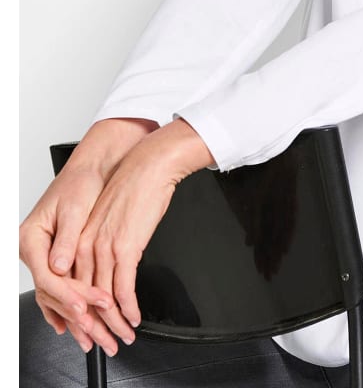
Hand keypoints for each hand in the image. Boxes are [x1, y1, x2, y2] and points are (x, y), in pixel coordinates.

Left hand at [19, 118, 156, 352]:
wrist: (149, 165)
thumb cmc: (131, 186)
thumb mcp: (104, 216)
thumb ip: (95, 242)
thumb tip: (96, 265)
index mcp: (77, 236)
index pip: (69, 284)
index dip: (77, 309)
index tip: (87, 324)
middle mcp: (85, 244)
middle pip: (83, 296)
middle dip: (94, 324)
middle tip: (105, 341)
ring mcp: (104, 247)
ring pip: (103, 297)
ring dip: (114, 322)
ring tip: (122, 335)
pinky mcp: (125, 248)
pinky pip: (123, 288)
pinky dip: (128, 307)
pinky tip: (133, 317)